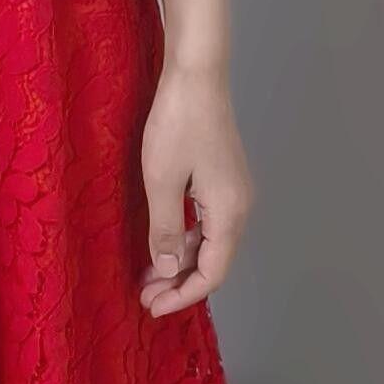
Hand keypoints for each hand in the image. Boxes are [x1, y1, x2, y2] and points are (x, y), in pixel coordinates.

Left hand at [138, 60, 253, 316]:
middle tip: (144, 297)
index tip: (152, 307)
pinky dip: (183, 237)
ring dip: (179, 261)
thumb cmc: (178, 124)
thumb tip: (166, 270)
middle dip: (179, 283)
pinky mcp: (222, 178)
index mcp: (229, 213)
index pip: (213, 272)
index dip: (183, 296)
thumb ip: (163, 231)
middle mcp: (238, 206)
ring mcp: (232, 191)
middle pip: (213, 260)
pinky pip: (205, 221)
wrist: (196, 76)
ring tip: (146, 276)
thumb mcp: (161, 182)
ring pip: (208, 241)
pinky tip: (160, 242)